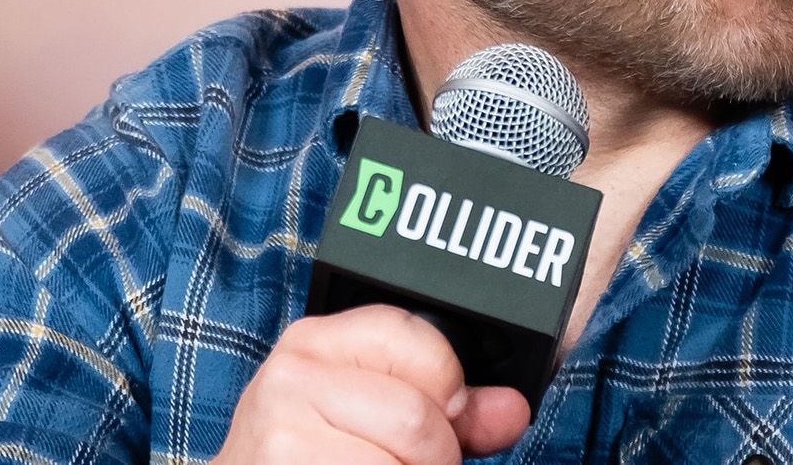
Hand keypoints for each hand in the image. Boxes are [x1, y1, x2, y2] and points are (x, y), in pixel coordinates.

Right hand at [215, 305, 531, 463]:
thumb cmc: (309, 458)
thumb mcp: (371, 416)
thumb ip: (449, 409)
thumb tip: (510, 410)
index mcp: (316, 342)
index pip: (418, 339)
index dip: (448, 391)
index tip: (440, 416)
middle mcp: (292, 377)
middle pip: (420, 417)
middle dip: (434, 457)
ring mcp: (282, 432)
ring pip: (406, 462)